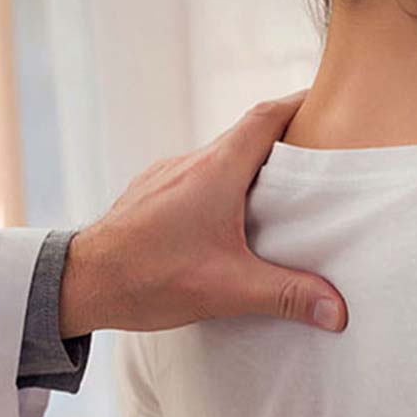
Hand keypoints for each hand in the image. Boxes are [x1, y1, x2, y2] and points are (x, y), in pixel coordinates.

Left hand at [58, 91, 345, 337]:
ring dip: (251, 170)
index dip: (300, 106)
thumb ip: (287, 295)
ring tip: (279, 198)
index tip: (327, 107)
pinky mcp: (150, 195)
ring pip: (220, 159)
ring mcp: (166, 177)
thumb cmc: (148, 277)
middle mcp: (190, 163)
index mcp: (215, 171)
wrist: (79, 283)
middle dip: (285, 143)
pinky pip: (197, 179)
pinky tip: (227, 223)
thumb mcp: (229, 289)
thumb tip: (337, 311)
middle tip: (318, 160)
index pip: (266, 117)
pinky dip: (222, 188)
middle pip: (247, 136)